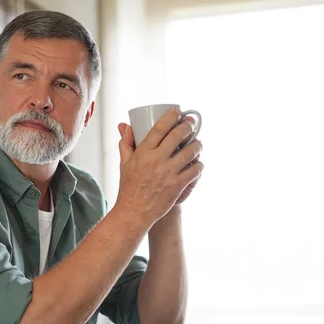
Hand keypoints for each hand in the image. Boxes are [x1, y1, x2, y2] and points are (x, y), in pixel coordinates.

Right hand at [114, 107, 202, 224]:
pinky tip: (198, 163)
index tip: (178, 111)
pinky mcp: (177, 185)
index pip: (160, 128)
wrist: (134, 211)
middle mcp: (156, 160)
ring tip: (198, 143)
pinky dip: (199, 165)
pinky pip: (195, 170)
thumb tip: (124, 126)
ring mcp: (168, 173)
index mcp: (143, 152)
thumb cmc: (129, 187)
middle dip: (188, 126)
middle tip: (192, 124)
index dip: (171, 116)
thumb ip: (126, 143)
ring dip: (197, 145)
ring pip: (190, 152)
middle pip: (178, 136)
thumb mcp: (124, 163)